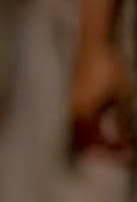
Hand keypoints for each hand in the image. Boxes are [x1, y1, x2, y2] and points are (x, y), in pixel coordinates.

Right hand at [70, 40, 133, 160]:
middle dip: (103, 152)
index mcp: (84, 114)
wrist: (95, 45)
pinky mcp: (74, 99)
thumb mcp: (122, 96)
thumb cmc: (109, 68)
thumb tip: (128, 142)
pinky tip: (105, 128)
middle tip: (122, 155)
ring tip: (114, 144)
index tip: (129, 156)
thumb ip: (123, 121)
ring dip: (97, 142)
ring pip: (81, 134)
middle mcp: (74, 113)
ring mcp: (72, 106)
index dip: (113, 152)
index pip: (97, 143)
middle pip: (85, 143)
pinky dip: (92, 131)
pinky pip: (80, 123)